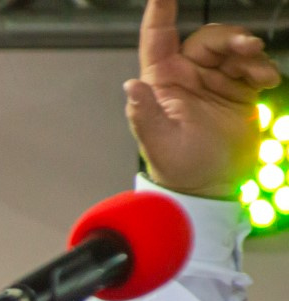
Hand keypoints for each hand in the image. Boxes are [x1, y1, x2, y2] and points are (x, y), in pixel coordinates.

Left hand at [127, 0, 279, 197]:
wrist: (214, 186)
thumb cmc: (180, 167)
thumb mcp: (159, 143)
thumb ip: (145, 114)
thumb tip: (131, 87)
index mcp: (162, 82)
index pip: (157, 38)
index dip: (160, 12)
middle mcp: (186, 75)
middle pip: (208, 39)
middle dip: (230, 37)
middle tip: (248, 48)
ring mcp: (214, 81)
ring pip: (232, 48)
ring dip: (249, 52)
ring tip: (260, 71)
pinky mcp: (238, 89)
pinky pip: (252, 65)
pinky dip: (261, 67)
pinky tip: (266, 81)